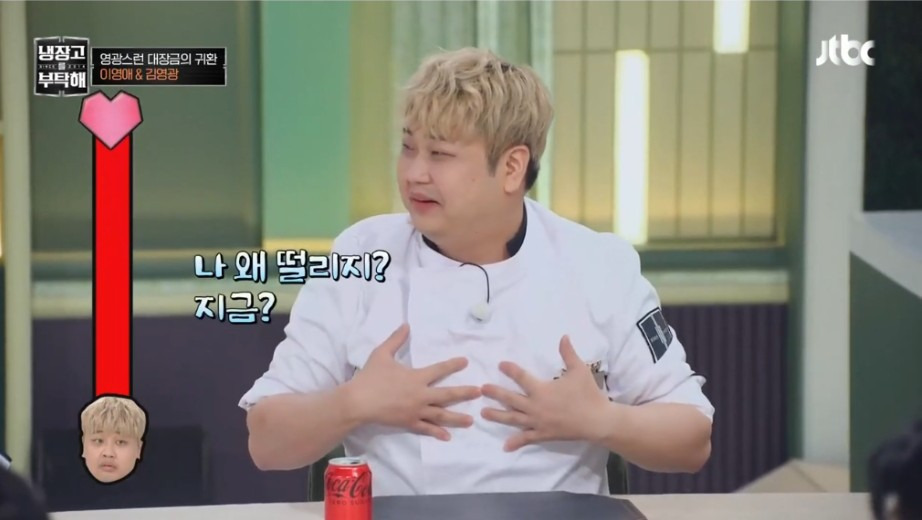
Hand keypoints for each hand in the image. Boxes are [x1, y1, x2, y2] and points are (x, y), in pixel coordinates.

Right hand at [346, 324, 481, 440]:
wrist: (358, 402)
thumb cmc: (370, 377)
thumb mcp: (382, 354)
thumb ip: (396, 339)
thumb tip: (406, 325)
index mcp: (416, 377)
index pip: (439, 369)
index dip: (453, 364)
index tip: (465, 362)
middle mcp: (420, 395)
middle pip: (447, 394)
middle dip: (464, 393)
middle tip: (479, 392)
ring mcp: (416, 411)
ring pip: (441, 415)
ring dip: (457, 418)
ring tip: (471, 421)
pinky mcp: (408, 423)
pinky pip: (426, 429)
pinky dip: (437, 433)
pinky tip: (447, 436)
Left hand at [481, 335, 610, 450]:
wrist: (598, 421)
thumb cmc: (588, 394)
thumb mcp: (579, 370)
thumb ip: (568, 353)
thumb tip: (563, 336)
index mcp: (542, 390)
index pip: (522, 378)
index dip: (510, 370)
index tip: (500, 364)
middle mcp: (536, 407)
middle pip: (511, 400)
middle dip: (495, 394)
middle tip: (482, 389)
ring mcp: (538, 423)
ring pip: (513, 419)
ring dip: (497, 416)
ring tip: (483, 413)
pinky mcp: (544, 435)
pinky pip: (527, 439)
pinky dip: (515, 443)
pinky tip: (505, 447)